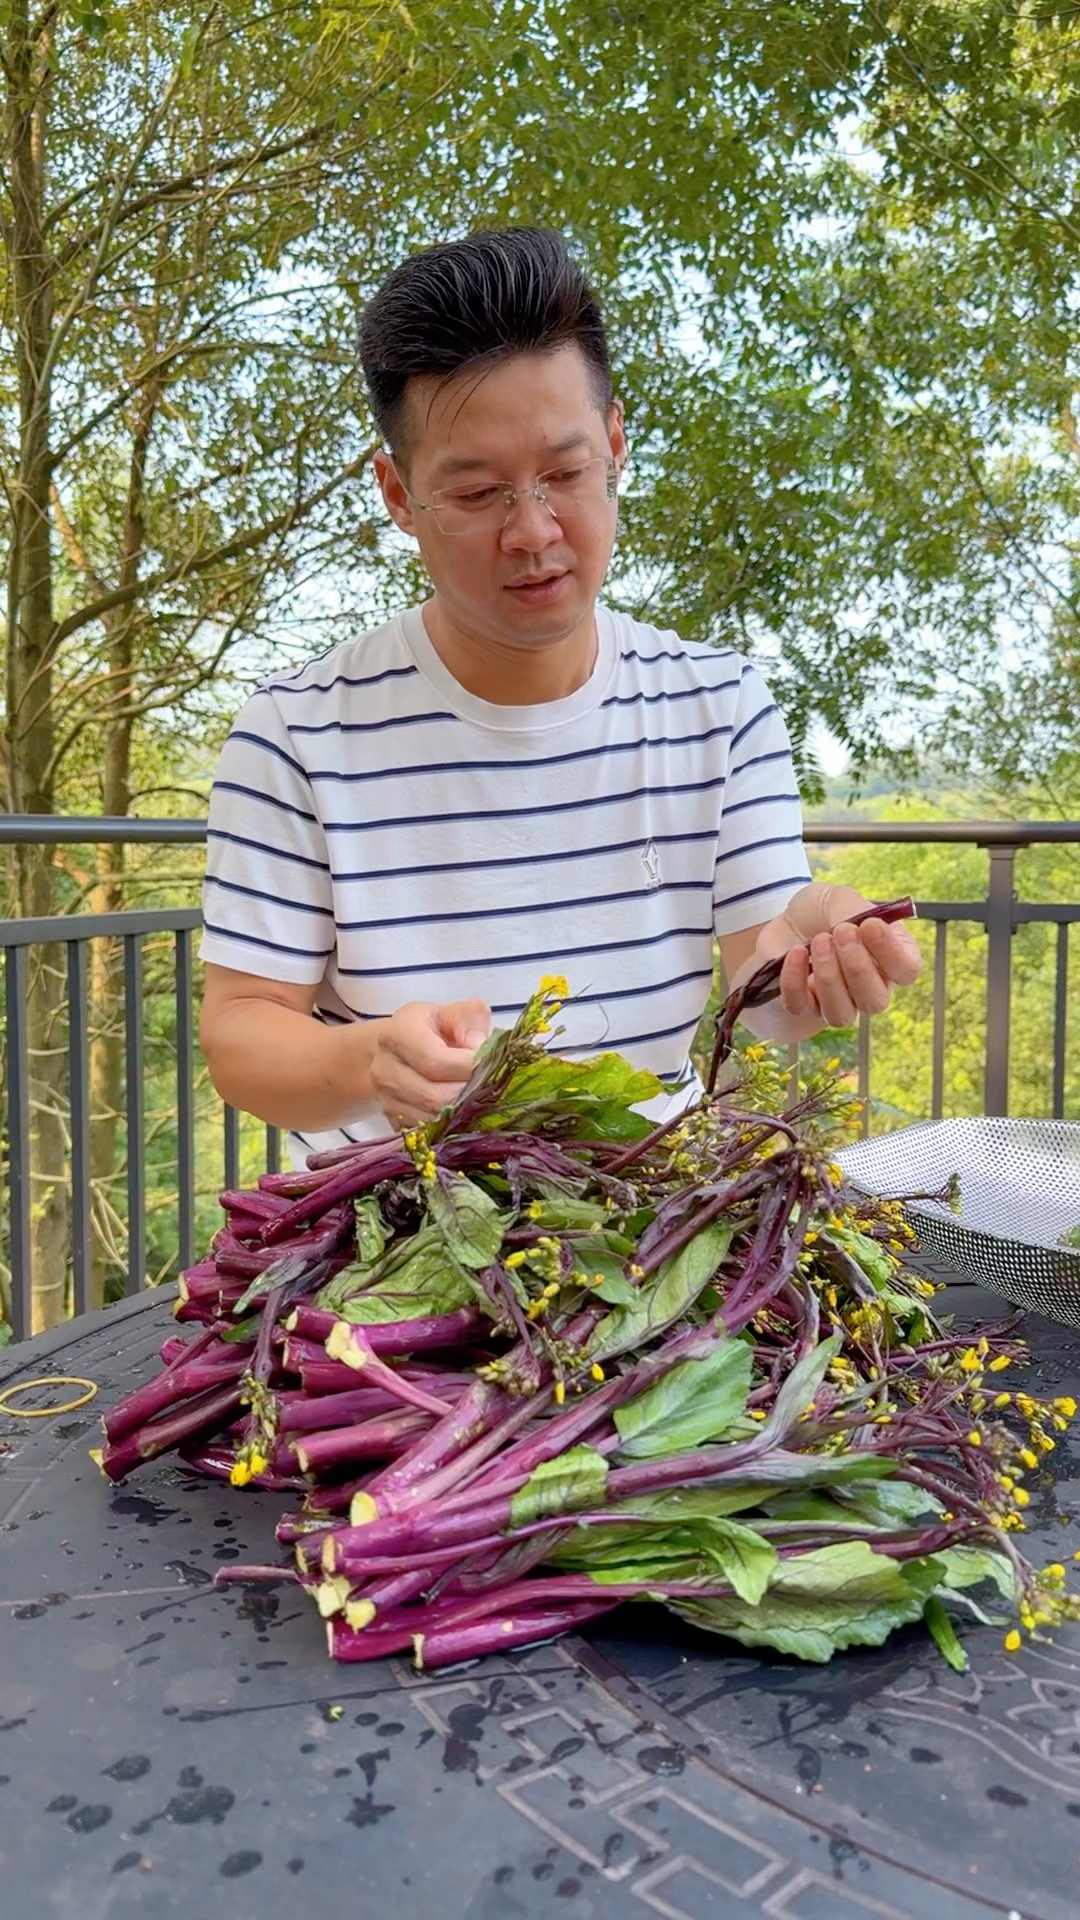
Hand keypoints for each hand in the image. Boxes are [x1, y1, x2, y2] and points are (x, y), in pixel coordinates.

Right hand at [369, 998, 491, 1127]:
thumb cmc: (432, 1029)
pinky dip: (451, 1125)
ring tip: (481, 1098)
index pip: (436, 1061)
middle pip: (434, 1096)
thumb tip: (479, 1046)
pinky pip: (429, 1132)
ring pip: (433, 1119)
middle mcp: (385, 1067)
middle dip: (470, 1095)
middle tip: (493, 1087)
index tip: (493, 1066)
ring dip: (463, 1113)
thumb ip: (470, 1018)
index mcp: (399, 1033)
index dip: (469, 1068)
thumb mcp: (452, 1013)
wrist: (399, 1051)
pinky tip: (466, 1111)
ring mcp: (386, 1098)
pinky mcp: (394, 1120)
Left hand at [775, 884, 922, 1027]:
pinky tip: (795, 953)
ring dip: (829, 977)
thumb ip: (854, 911)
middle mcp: (869, 986)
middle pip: (876, 1000)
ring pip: (842, 1014)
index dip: (892, 953)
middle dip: (857, 967)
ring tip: (818, 941)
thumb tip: (860, 928)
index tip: (870, 926)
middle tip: (841, 932)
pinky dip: (795, 980)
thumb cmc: (822, 911)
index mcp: (890, 957)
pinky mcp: (803, 1008)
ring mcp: (837, 1002)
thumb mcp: (840, 898)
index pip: (907, 971)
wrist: (784, 920)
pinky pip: (801, 1007)